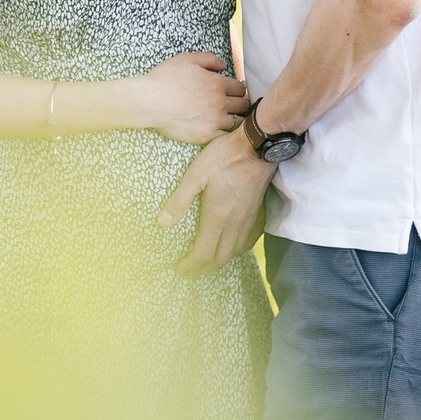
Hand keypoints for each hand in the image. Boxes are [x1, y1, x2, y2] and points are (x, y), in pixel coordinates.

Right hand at [129, 50, 249, 144]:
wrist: (149, 101)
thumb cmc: (165, 78)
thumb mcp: (187, 59)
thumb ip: (209, 59)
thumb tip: (224, 65)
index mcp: (218, 84)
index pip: (241, 88)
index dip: (238, 89)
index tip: (234, 92)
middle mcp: (220, 103)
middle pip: (243, 105)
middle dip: (240, 103)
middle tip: (235, 104)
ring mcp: (214, 121)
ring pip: (236, 122)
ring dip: (234, 118)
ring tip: (228, 117)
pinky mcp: (206, 135)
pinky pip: (224, 136)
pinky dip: (224, 132)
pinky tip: (218, 129)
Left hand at [157, 130, 273, 277]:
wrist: (257, 148)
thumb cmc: (224, 158)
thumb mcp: (195, 175)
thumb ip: (179, 200)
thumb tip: (162, 223)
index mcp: (217, 217)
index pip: (204, 253)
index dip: (191, 265)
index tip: (179, 269)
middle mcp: (235, 224)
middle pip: (220, 258)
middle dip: (203, 269)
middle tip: (189, 271)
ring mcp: (249, 220)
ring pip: (235, 252)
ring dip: (220, 261)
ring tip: (207, 262)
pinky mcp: (258, 213)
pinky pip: (248, 242)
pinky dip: (237, 251)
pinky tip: (232, 247)